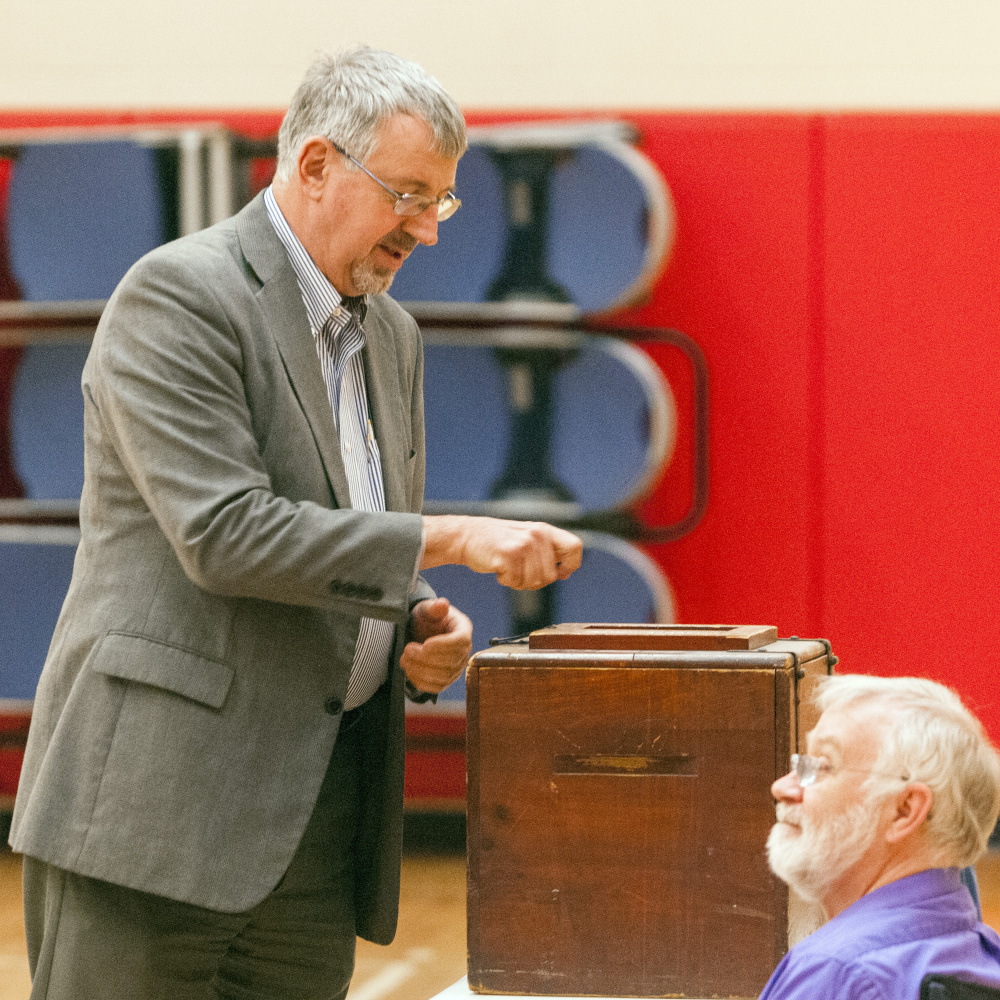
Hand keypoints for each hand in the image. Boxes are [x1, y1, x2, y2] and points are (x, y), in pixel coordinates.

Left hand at [400, 597, 472, 693]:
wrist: (422, 632)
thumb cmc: (427, 619)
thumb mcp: (427, 609)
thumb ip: (433, 607)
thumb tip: (442, 604)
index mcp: (463, 630)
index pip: (461, 641)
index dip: (443, 645)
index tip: (425, 644)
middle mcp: (464, 651)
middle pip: (451, 661)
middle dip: (426, 658)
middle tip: (408, 649)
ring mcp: (456, 667)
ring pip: (443, 676)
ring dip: (420, 670)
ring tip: (405, 659)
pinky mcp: (446, 679)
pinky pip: (437, 686)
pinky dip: (421, 681)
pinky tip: (410, 670)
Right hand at [421, 515, 582, 589]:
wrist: (466, 536)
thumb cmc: (496, 542)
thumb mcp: (526, 538)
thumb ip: (546, 551)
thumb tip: (565, 572)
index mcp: (544, 530)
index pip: (574, 548)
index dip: (570, 565)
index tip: (560, 573)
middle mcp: (537, 535)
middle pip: (551, 576)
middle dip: (534, 581)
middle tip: (518, 571)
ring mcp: (523, 544)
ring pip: (534, 582)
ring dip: (519, 582)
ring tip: (507, 568)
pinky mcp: (509, 554)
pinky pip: (516, 582)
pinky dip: (506, 581)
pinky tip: (498, 568)